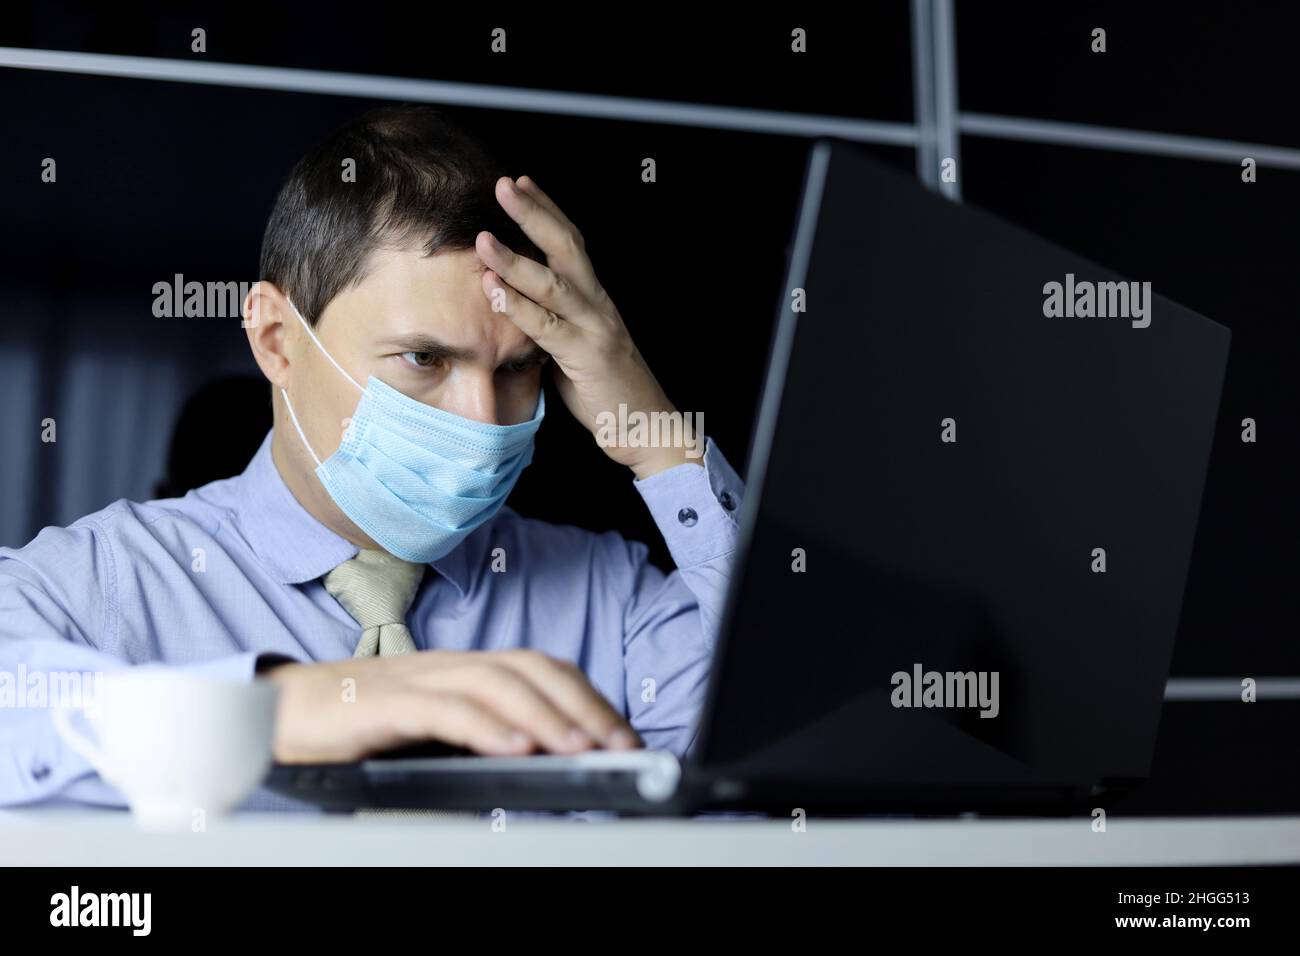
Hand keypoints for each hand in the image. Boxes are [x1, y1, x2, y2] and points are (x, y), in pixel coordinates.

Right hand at [262, 649, 642, 763]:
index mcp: (459, 669)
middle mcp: (445, 665)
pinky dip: (484, 726)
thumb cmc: (351, 722)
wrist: (272, 710)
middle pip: (528, 668)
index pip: (537, 668)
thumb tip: (533, 757)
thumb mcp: (426, 725)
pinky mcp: (382, 703)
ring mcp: (414, 679)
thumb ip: (472, 731)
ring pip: (493, 683)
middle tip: (617, 743)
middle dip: (580, 704)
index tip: (619, 733)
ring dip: (544, 715)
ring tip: (579, 747)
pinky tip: (514, 748)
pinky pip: (442, 709)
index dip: (583, 695)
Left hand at [475, 175, 701, 479]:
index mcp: (595, 299)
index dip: (547, 210)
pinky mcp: (584, 356)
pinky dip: (516, 306)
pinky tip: (492, 290)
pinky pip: (546, 326)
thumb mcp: (574, 349)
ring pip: (553, 282)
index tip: (521, 183)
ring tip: (484, 237)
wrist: (646, 426)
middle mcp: (597, 304)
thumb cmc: (607, 391)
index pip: (571, 243)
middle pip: (566, 247)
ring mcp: (593, 328)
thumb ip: (550, 327)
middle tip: (504, 185)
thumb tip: (516, 315)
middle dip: (534, 213)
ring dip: (515, 258)